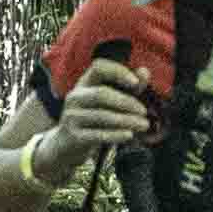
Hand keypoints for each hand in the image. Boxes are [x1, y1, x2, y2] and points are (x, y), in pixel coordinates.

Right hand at [40, 57, 157, 175]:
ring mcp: (71, 116)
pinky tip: (129, 135)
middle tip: (144, 111)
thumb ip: (129, 87)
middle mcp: (75, 97)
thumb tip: (145, 72)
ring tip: (143, 125)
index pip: (98, 67)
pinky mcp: (73, 135)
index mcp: (84, 83)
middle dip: (126, 102)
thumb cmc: (94, 118)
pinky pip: (97, 134)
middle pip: (101, 93)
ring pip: (101, 116)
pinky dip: (115, 135)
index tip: (136, 82)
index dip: (117, 71)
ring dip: (126, 120)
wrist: (67, 144)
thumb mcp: (109, 101)